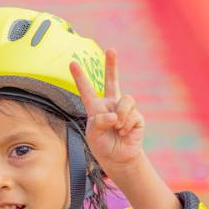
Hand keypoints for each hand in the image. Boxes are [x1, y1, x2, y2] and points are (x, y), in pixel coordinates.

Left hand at [71, 49, 144, 175]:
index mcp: (95, 107)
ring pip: (126, 99)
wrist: (118, 157)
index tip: (72, 63)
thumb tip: (115, 115)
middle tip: (111, 50)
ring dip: (121, 114)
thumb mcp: (93, 134)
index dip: (80, 76)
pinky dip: (126, 124)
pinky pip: (132, 114)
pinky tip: (123, 132)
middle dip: (112, 65)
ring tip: (117, 127)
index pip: (86, 90)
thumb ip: (100, 122)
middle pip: (112, 80)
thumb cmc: (102, 145)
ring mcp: (124, 109)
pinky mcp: (136, 117)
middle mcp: (110, 104)